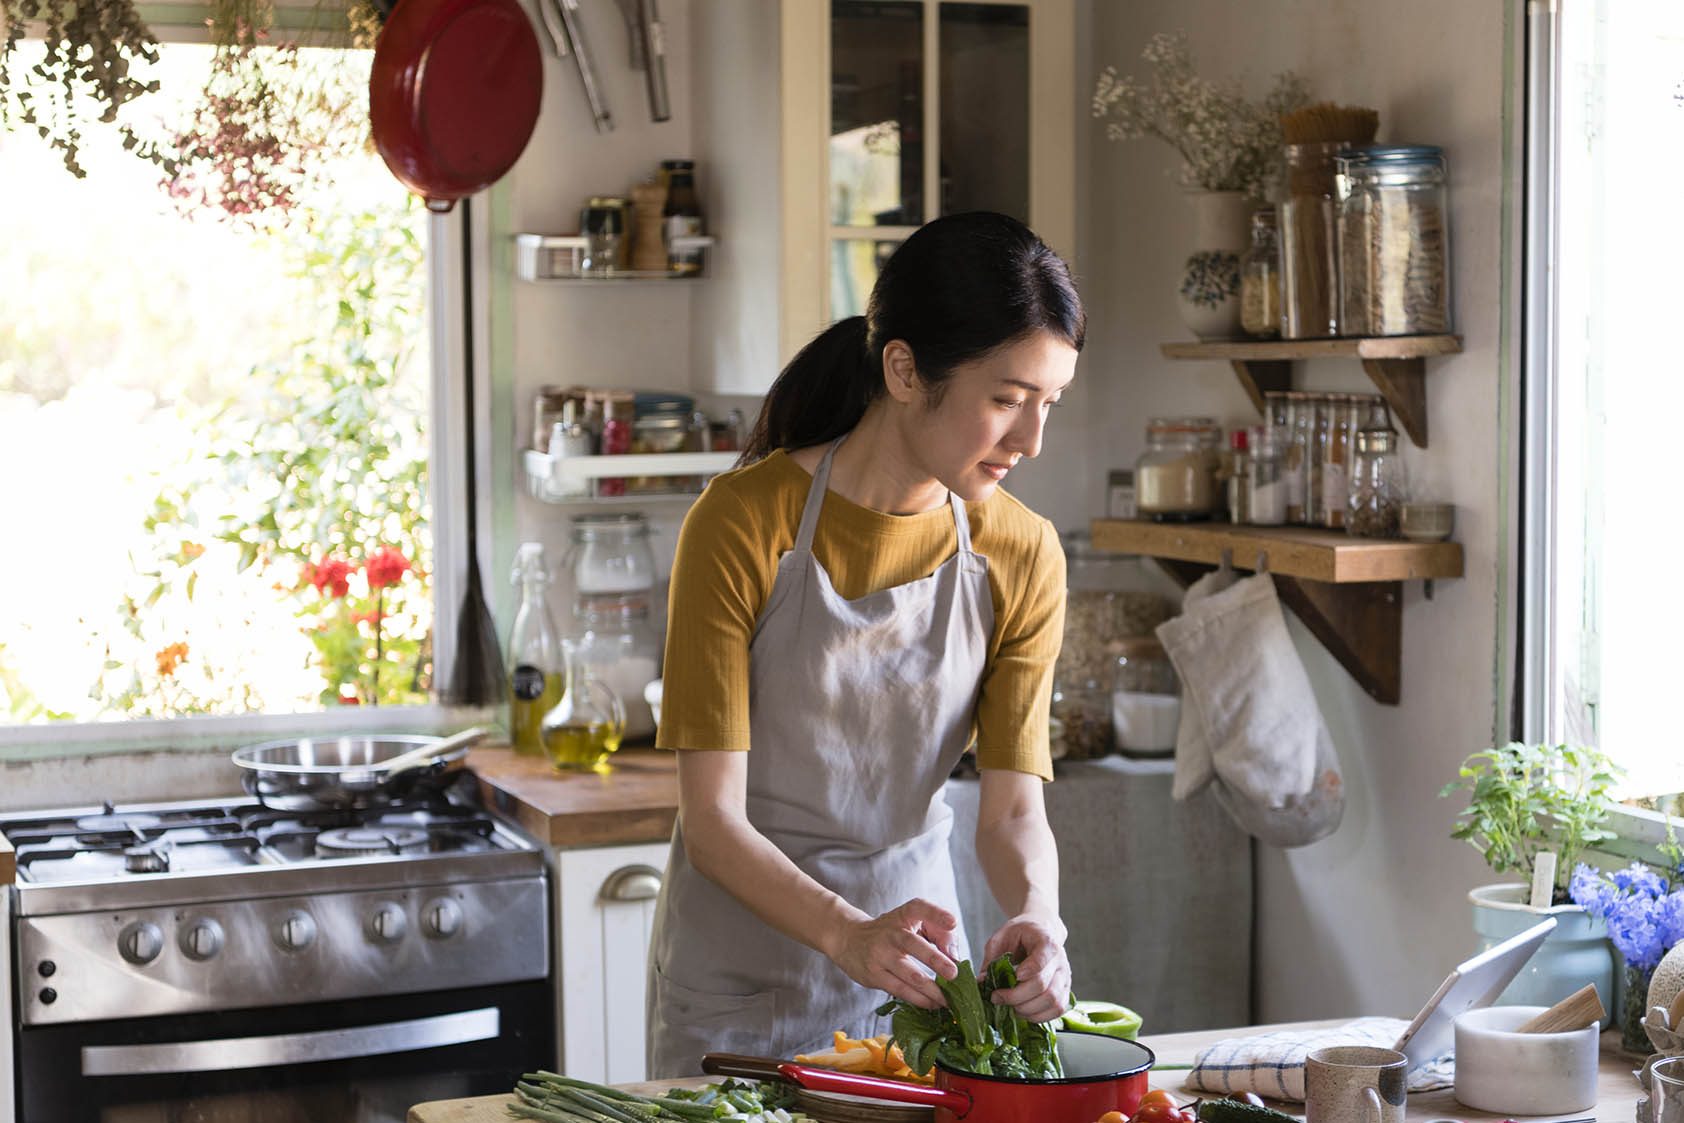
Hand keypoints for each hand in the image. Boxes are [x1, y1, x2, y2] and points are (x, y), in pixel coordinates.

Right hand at [830, 899, 960, 1008]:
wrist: (848, 939)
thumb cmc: (890, 932)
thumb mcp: (908, 923)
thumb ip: (936, 933)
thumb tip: (955, 958)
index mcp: (902, 915)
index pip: (919, 908)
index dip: (936, 914)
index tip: (953, 923)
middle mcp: (890, 932)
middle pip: (914, 944)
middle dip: (936, 960)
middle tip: (954, 974)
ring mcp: (880, 955)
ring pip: (910, 975)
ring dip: (932, 990)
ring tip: (948, 1000)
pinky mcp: (874, 975)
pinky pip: (900, 990)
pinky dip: (919, 999)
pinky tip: (932, 1004)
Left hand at [982, 913, 1070, 1023]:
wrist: (1041, 929)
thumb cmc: (1021, 933)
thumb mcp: (1002, 937)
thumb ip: (992, 958)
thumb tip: (982, 982)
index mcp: (1045, 941)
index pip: (1041, 961)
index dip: (1027, 972)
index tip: (1013, 978)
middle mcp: (1060, 961)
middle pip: (1043, 986)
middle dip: (1016, 997)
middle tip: (997, 998)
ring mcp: (1065, 977)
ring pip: (1052, 1002)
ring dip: (1028, 1010)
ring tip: (1010, 1007)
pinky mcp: (1065, 991)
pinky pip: (1057, 1010)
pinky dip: (1039, 1016)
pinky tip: (1023, 1012)